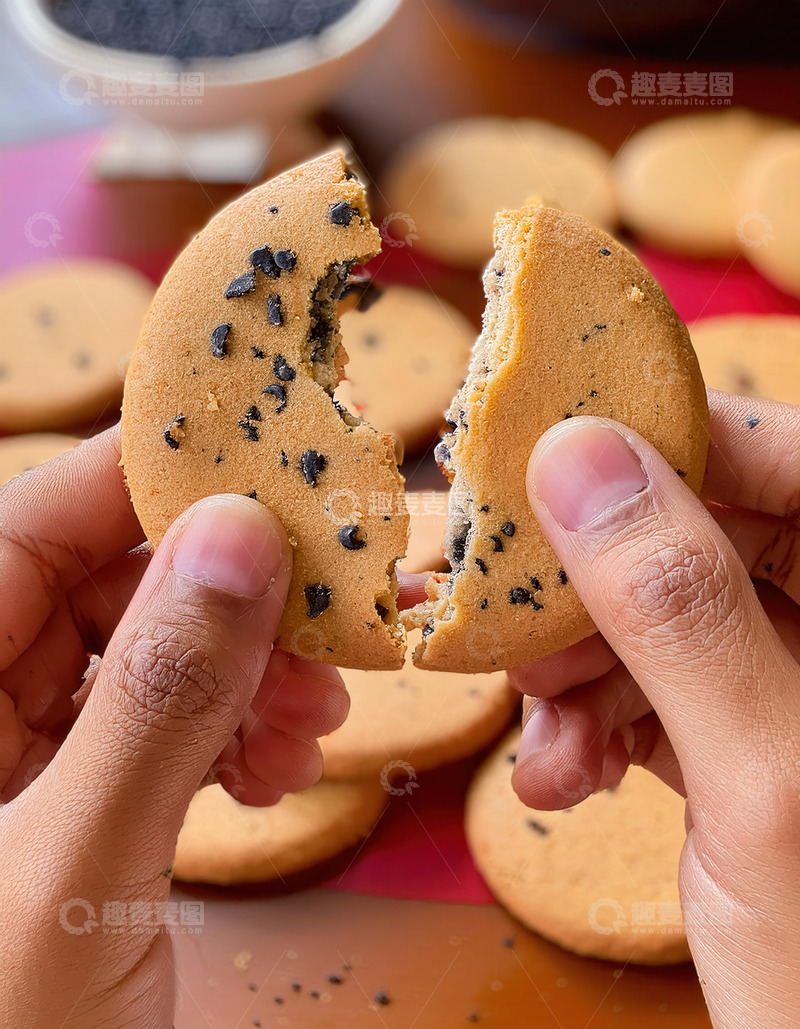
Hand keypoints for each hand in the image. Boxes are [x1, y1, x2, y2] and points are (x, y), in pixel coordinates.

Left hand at [0, 425, 348, 1028]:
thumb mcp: (73, 873)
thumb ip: (156, 698)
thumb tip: (240, 534)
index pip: (23, 530)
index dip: (139, 486)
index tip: (261, 473)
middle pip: (101, 589)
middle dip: (223, 605)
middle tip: (321, 633)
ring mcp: (16, 763)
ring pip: (144, 658)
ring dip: (241, 676)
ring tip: (314, 723)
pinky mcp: (71, 809)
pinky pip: (158, 729)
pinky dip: (228, 735)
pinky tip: (278, 768)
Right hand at [511, 389, 799, 1027]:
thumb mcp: (763, 777)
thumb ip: (679, 606)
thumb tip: (579, 459)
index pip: (779, 454)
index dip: (659, 449)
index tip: (542, 466)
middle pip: (699, 534)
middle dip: (594, 587)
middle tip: (515, 624)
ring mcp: (791, 679)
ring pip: (660, 612)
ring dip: (579, 669)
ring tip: (540, 734)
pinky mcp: (745, 732)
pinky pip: (654, 684)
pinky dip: (593, 720)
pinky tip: (563, 773)